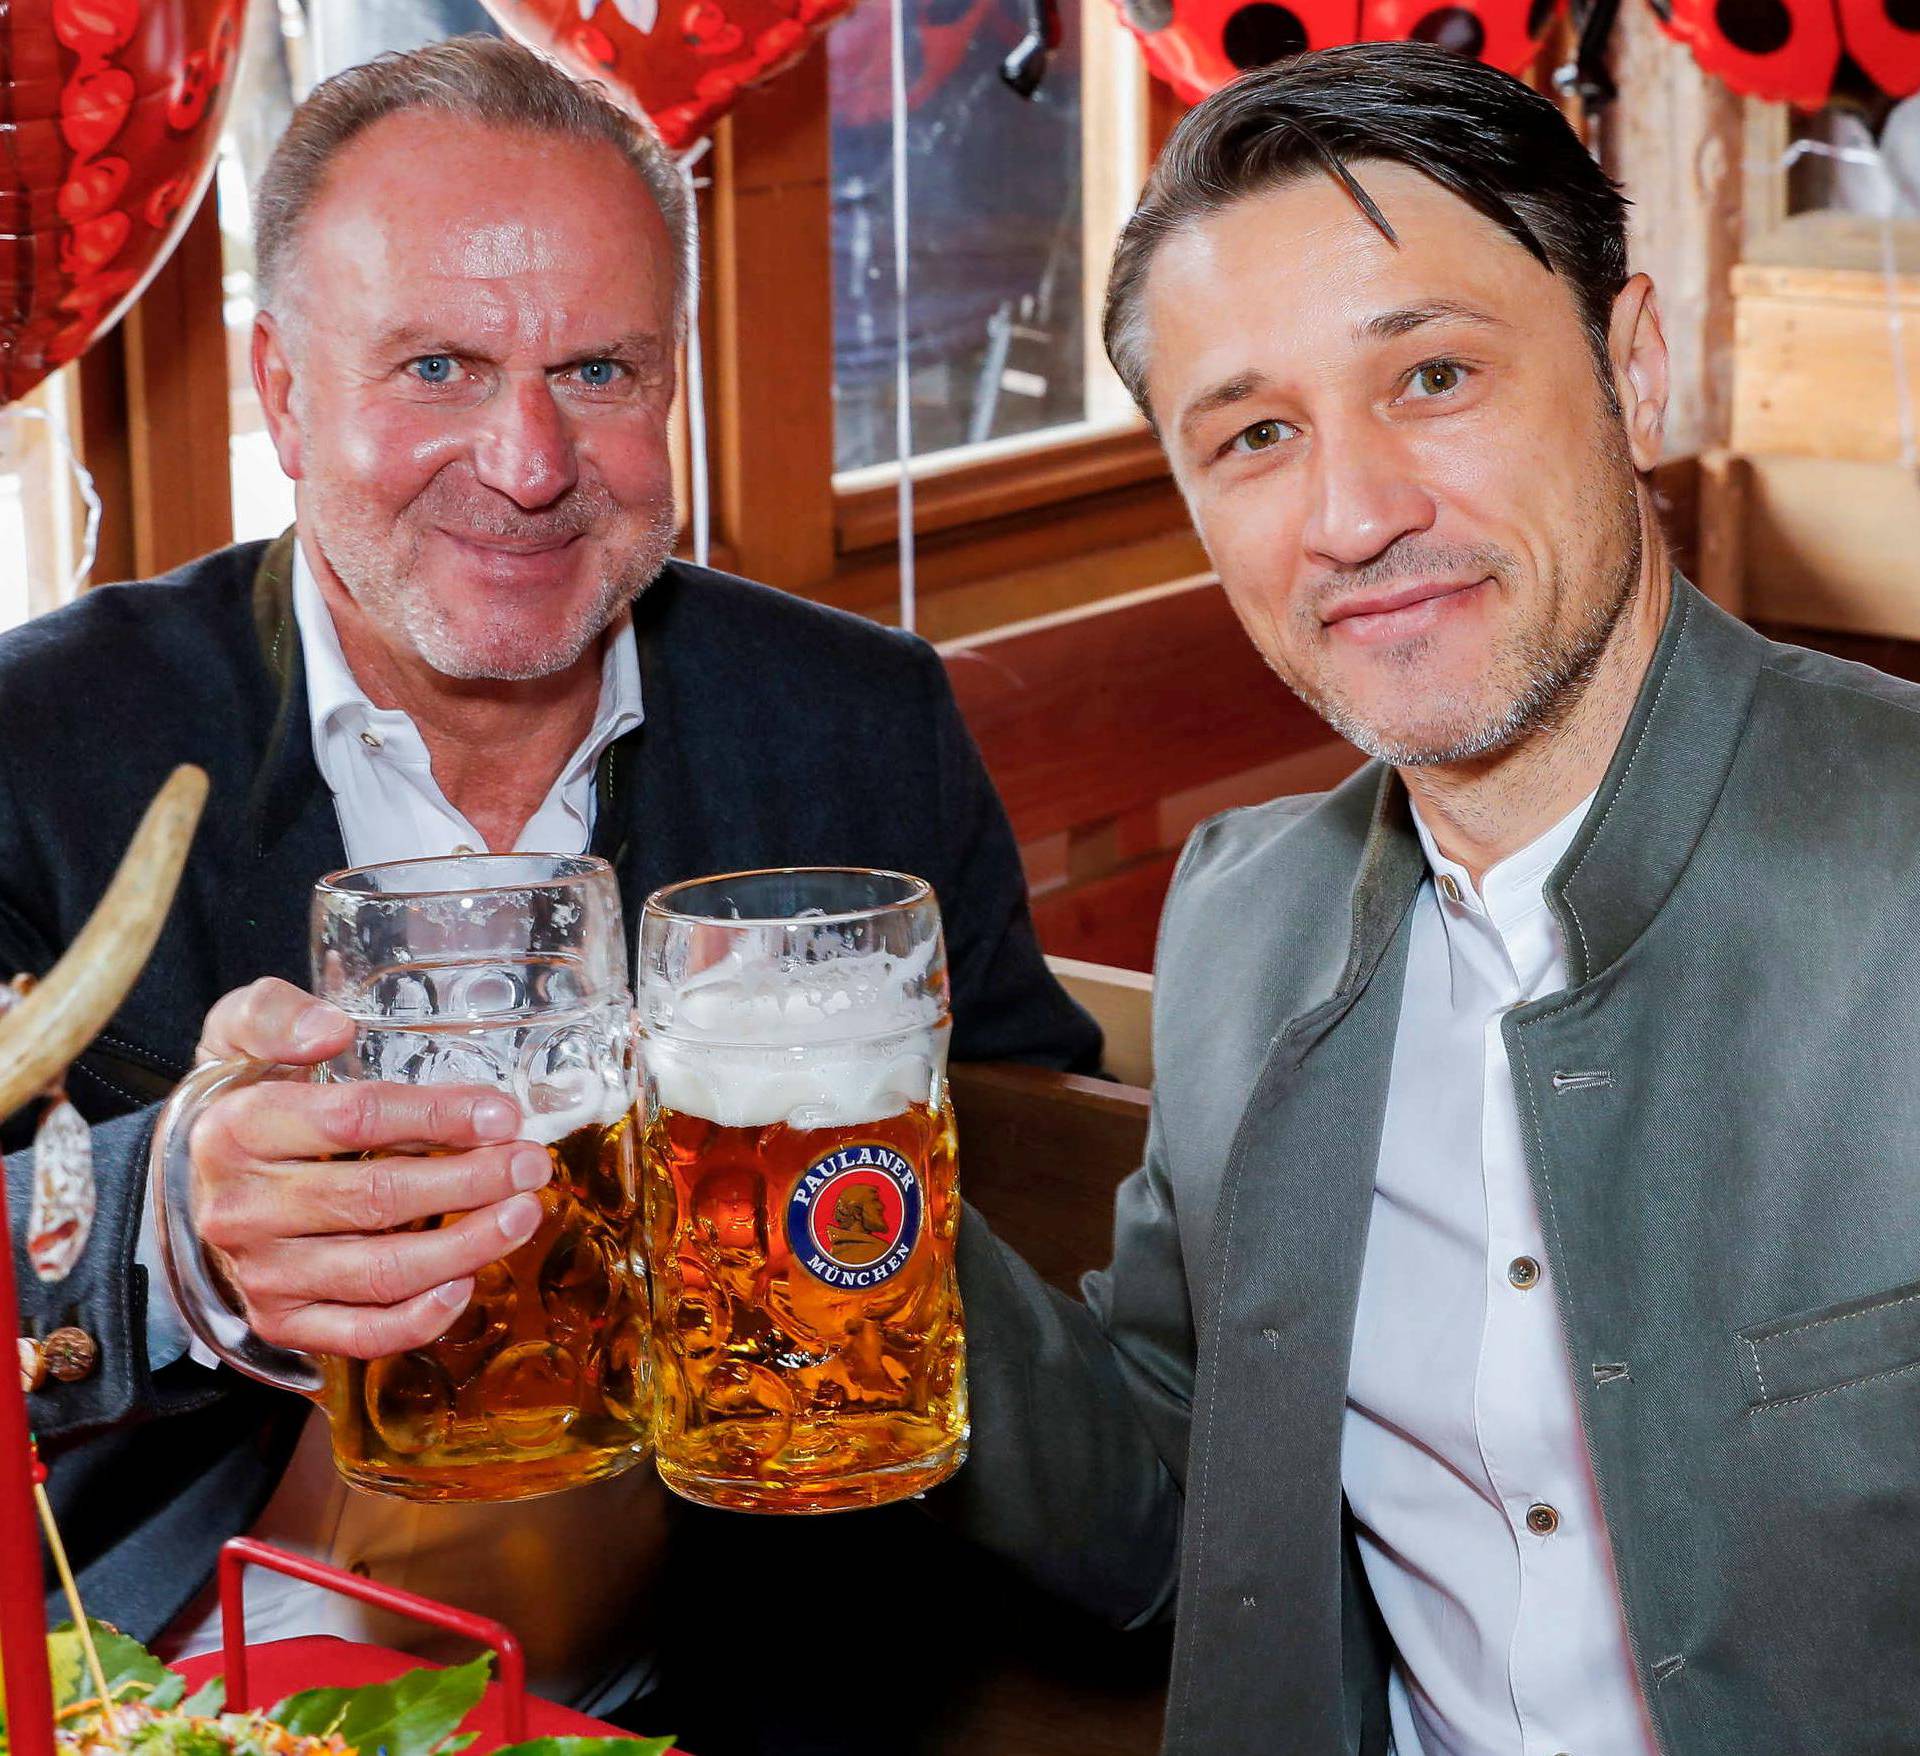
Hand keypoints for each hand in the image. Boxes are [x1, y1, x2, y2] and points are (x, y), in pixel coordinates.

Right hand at [185, 977, 550, 1358]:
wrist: (188, 1185)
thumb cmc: (241, 1100)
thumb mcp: (237, 1038)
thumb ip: (274, 1016)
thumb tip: (330, 1028)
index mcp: (237, 1130)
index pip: (354, 1120)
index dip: (437, 1116)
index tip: (502, 1115)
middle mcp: (243, 1208)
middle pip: (376, 1198)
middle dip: (470, 1181)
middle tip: (530, 1164)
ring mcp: (262, 1273)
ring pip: (379, 1272)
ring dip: (465, 1247)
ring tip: (523, 1214)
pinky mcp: (282, 1322)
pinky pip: (359, 1335)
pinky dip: (421, 1318)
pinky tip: (468, 1283)